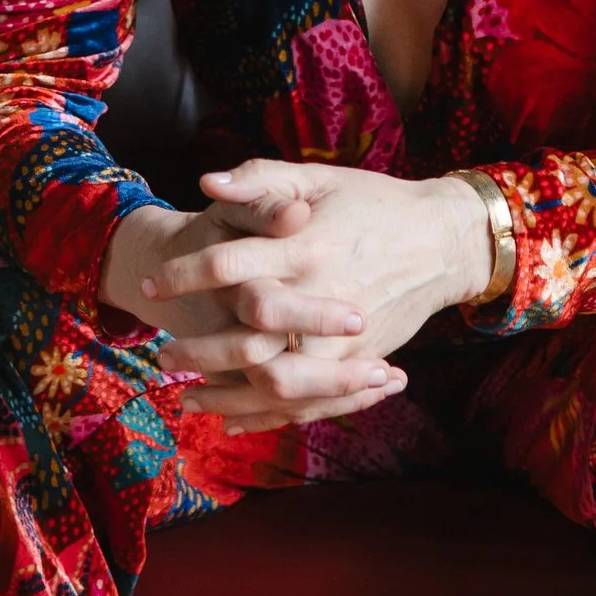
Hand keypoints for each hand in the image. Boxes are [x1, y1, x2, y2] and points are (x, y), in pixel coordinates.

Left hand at [98, 197, 405, 432]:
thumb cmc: (374, 202)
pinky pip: (309, 401)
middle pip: (246, 338)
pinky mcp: (360, 362)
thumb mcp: (319, 178)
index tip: (152, 282)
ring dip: (224, 395)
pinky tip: (233, 417)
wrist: (443, 240)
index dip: (181, 275)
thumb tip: (206, 184)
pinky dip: (267, 417)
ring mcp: (344, 337)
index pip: (227, 265)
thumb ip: (261, 180)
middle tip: (163, 354)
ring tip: (187, 396)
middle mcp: (322, 295)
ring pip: (275, 383)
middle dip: (197, 350)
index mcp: (305, 245)